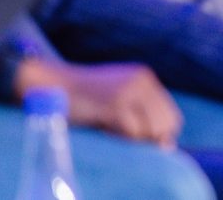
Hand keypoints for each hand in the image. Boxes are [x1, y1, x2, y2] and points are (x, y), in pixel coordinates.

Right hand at [14, 59, 181, 147]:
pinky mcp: (115, 103)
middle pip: (165, 123)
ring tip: (113, 130)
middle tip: (126, 138)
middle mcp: (142, 81)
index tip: (146, 144)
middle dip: (151, 138)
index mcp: (145, 78)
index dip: (162, 134)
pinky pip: (133, 130)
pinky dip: (122, 138)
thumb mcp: (118, 98)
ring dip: (135, 138)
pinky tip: (106, 130)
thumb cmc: (83, 98)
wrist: (52, 84)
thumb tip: (166, 144)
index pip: (170, 114)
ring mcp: (129, 91)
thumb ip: (141, 113)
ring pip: (151, 128)